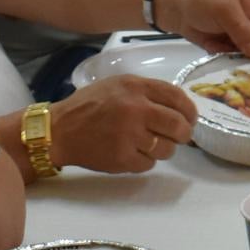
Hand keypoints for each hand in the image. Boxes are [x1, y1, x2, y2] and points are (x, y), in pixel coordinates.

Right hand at [46, 75, 197, 173]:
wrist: (59, 130)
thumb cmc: (88, 105)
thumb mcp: (117, 85)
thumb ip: (146, 92)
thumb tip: (178, 107)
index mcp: (135, 87)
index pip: (177, 97)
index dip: (190, 110)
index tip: (190, 118)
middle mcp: (136, 109)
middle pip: (178, 125)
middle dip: (184, 133)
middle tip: (180, 136)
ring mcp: (130, 135)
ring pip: (167, 149)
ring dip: (163, 149)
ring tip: (149, 144)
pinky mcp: (122, 158)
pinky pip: (149, 164)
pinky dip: (144, 161)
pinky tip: (132, 153)